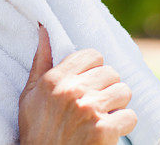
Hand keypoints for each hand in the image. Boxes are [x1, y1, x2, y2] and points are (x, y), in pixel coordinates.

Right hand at [18, 23, 137, 144]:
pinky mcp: (104, 130)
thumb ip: (40, 61)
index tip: (89, 84)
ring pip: (124, 91)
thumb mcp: (29, 95)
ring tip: (103, 116)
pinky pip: (130, 116)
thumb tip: (44, 28)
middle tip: (96, 104)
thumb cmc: (36, 131)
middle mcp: (73, 91)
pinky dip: (123, 126)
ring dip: (117, 105)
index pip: (93, 55)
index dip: (94, 70)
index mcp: (55, 79)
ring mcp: (90, 110)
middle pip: (111, 73)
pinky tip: (109, 132)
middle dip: (107, 88)